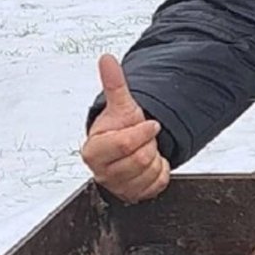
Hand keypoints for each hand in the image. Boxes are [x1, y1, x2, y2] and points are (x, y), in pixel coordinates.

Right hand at [80, 54, 169, 202]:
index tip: (148, 125)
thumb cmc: (120, 127)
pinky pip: (157, 184)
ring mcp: (117, 186)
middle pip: (140, 158)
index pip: (125, 143)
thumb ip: (114, 82)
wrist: (127, 146)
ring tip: (144, 150)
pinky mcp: (133, 195)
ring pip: (149, 172)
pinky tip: (151, 164)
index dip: (143, 131)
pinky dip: (160, 172)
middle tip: (144, 140)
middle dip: (149, 144)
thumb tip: (106, 59)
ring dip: (155, 158)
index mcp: (94, 150)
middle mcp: (102, 172)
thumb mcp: (121, 105)